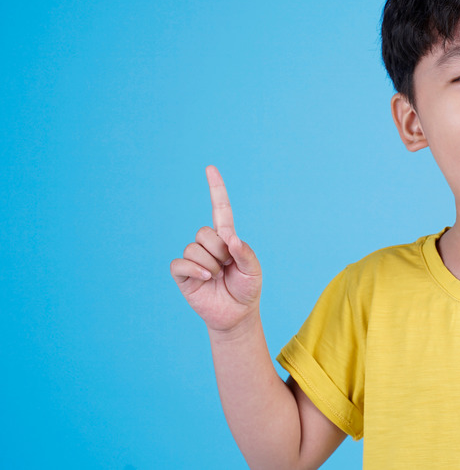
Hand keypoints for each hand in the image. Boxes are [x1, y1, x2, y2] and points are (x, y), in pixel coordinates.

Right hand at [170, 166, 262, 332]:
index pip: (220, 209)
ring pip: (194, 248)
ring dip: (210, 264)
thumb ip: (245, 253)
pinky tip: (206, 278)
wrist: (237, 314)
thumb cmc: (246, 289)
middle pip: (205, 232)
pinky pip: (181, 263)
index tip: (210, 168)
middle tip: (227, 267)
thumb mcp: (254, 270)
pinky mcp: (182, 274)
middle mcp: (208, 244)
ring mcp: (193, 258)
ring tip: (218, 277)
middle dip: (219, 251)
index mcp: (227, 238)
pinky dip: (195, 270)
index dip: (216, 189)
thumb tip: (230, 239)